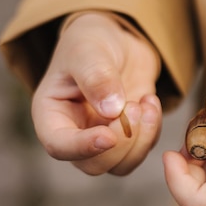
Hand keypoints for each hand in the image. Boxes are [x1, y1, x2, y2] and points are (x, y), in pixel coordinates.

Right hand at [32, 12, 161, 175]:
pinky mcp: (128, 136)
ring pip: (121, 165)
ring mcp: (102, 138)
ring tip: (145, 103)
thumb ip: (96, 77)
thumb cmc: (90, 42)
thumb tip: (111, 110)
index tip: (108, 135)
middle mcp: (74, 134)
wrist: (115, 40)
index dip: (83, 147)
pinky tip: (150, 101)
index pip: (59, 146)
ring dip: (141, 140)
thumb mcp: (88, 51)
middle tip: (133, 106)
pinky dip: (153, 131)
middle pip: (94, 164)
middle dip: (121, 141)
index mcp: (51, 115)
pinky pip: (142, 150)